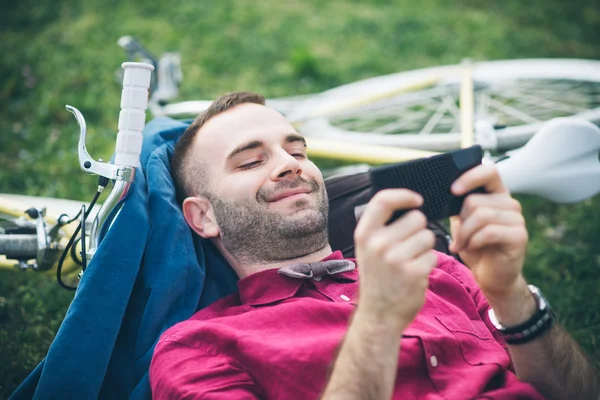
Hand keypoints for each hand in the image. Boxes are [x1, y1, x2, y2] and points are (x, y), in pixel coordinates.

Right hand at [353, 189, 437, 331]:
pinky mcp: (414, 272)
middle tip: (409, 246)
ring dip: (425, 247)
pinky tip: (416, 273)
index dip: (404, 195)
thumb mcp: (368, 249)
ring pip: (428, 235)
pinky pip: (433, 255)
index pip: (383, 200)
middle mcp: (377, 244)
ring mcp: (395, 259)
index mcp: (364, 234)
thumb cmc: (378, 276)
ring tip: (411, 261)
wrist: (379, 315)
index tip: (416, 200)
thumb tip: (408, 202)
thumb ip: (381, 226)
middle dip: (419, 229)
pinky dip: (429, 263)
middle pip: (416, 218)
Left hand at [449, 164, 527, 297]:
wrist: (490, 275)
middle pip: (475, 200)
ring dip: (464, 234)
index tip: (452, 190)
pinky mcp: (519, 236)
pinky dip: (473, 241)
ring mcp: (517, 219)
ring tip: (461, 244)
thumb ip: (457, 203)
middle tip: (457, 236)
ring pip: (480, 215)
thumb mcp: (462, 221)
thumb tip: (444, 187)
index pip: (489, 170)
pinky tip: (471, 248)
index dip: (470, 176)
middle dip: (460, 221)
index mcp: (496, 194)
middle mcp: (510, 203)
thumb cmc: (474, 246)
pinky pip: (489, 231)